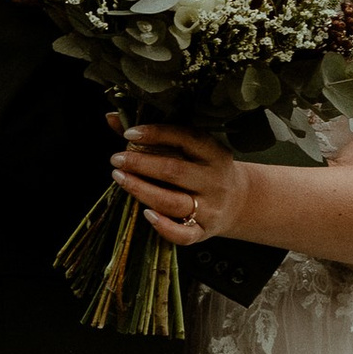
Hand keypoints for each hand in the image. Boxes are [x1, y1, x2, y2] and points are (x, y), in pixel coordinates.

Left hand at [112, 122, 251, 246]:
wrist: (240, 203)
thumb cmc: (205, 170)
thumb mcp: (191, 149)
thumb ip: (154, 134)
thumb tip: (112, 118)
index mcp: (214, 153)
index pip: (185, 138)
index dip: (156, 134)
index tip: (129, 133)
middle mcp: (214, 180)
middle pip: (174, 171)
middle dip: (140, 164)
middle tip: (116, 159)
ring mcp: (210, 208)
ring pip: (173, 202)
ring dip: (142, 190)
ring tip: (120, 179)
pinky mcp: (204, 231)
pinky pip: (184, 235)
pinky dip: (164, 227)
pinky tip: (146, 214)